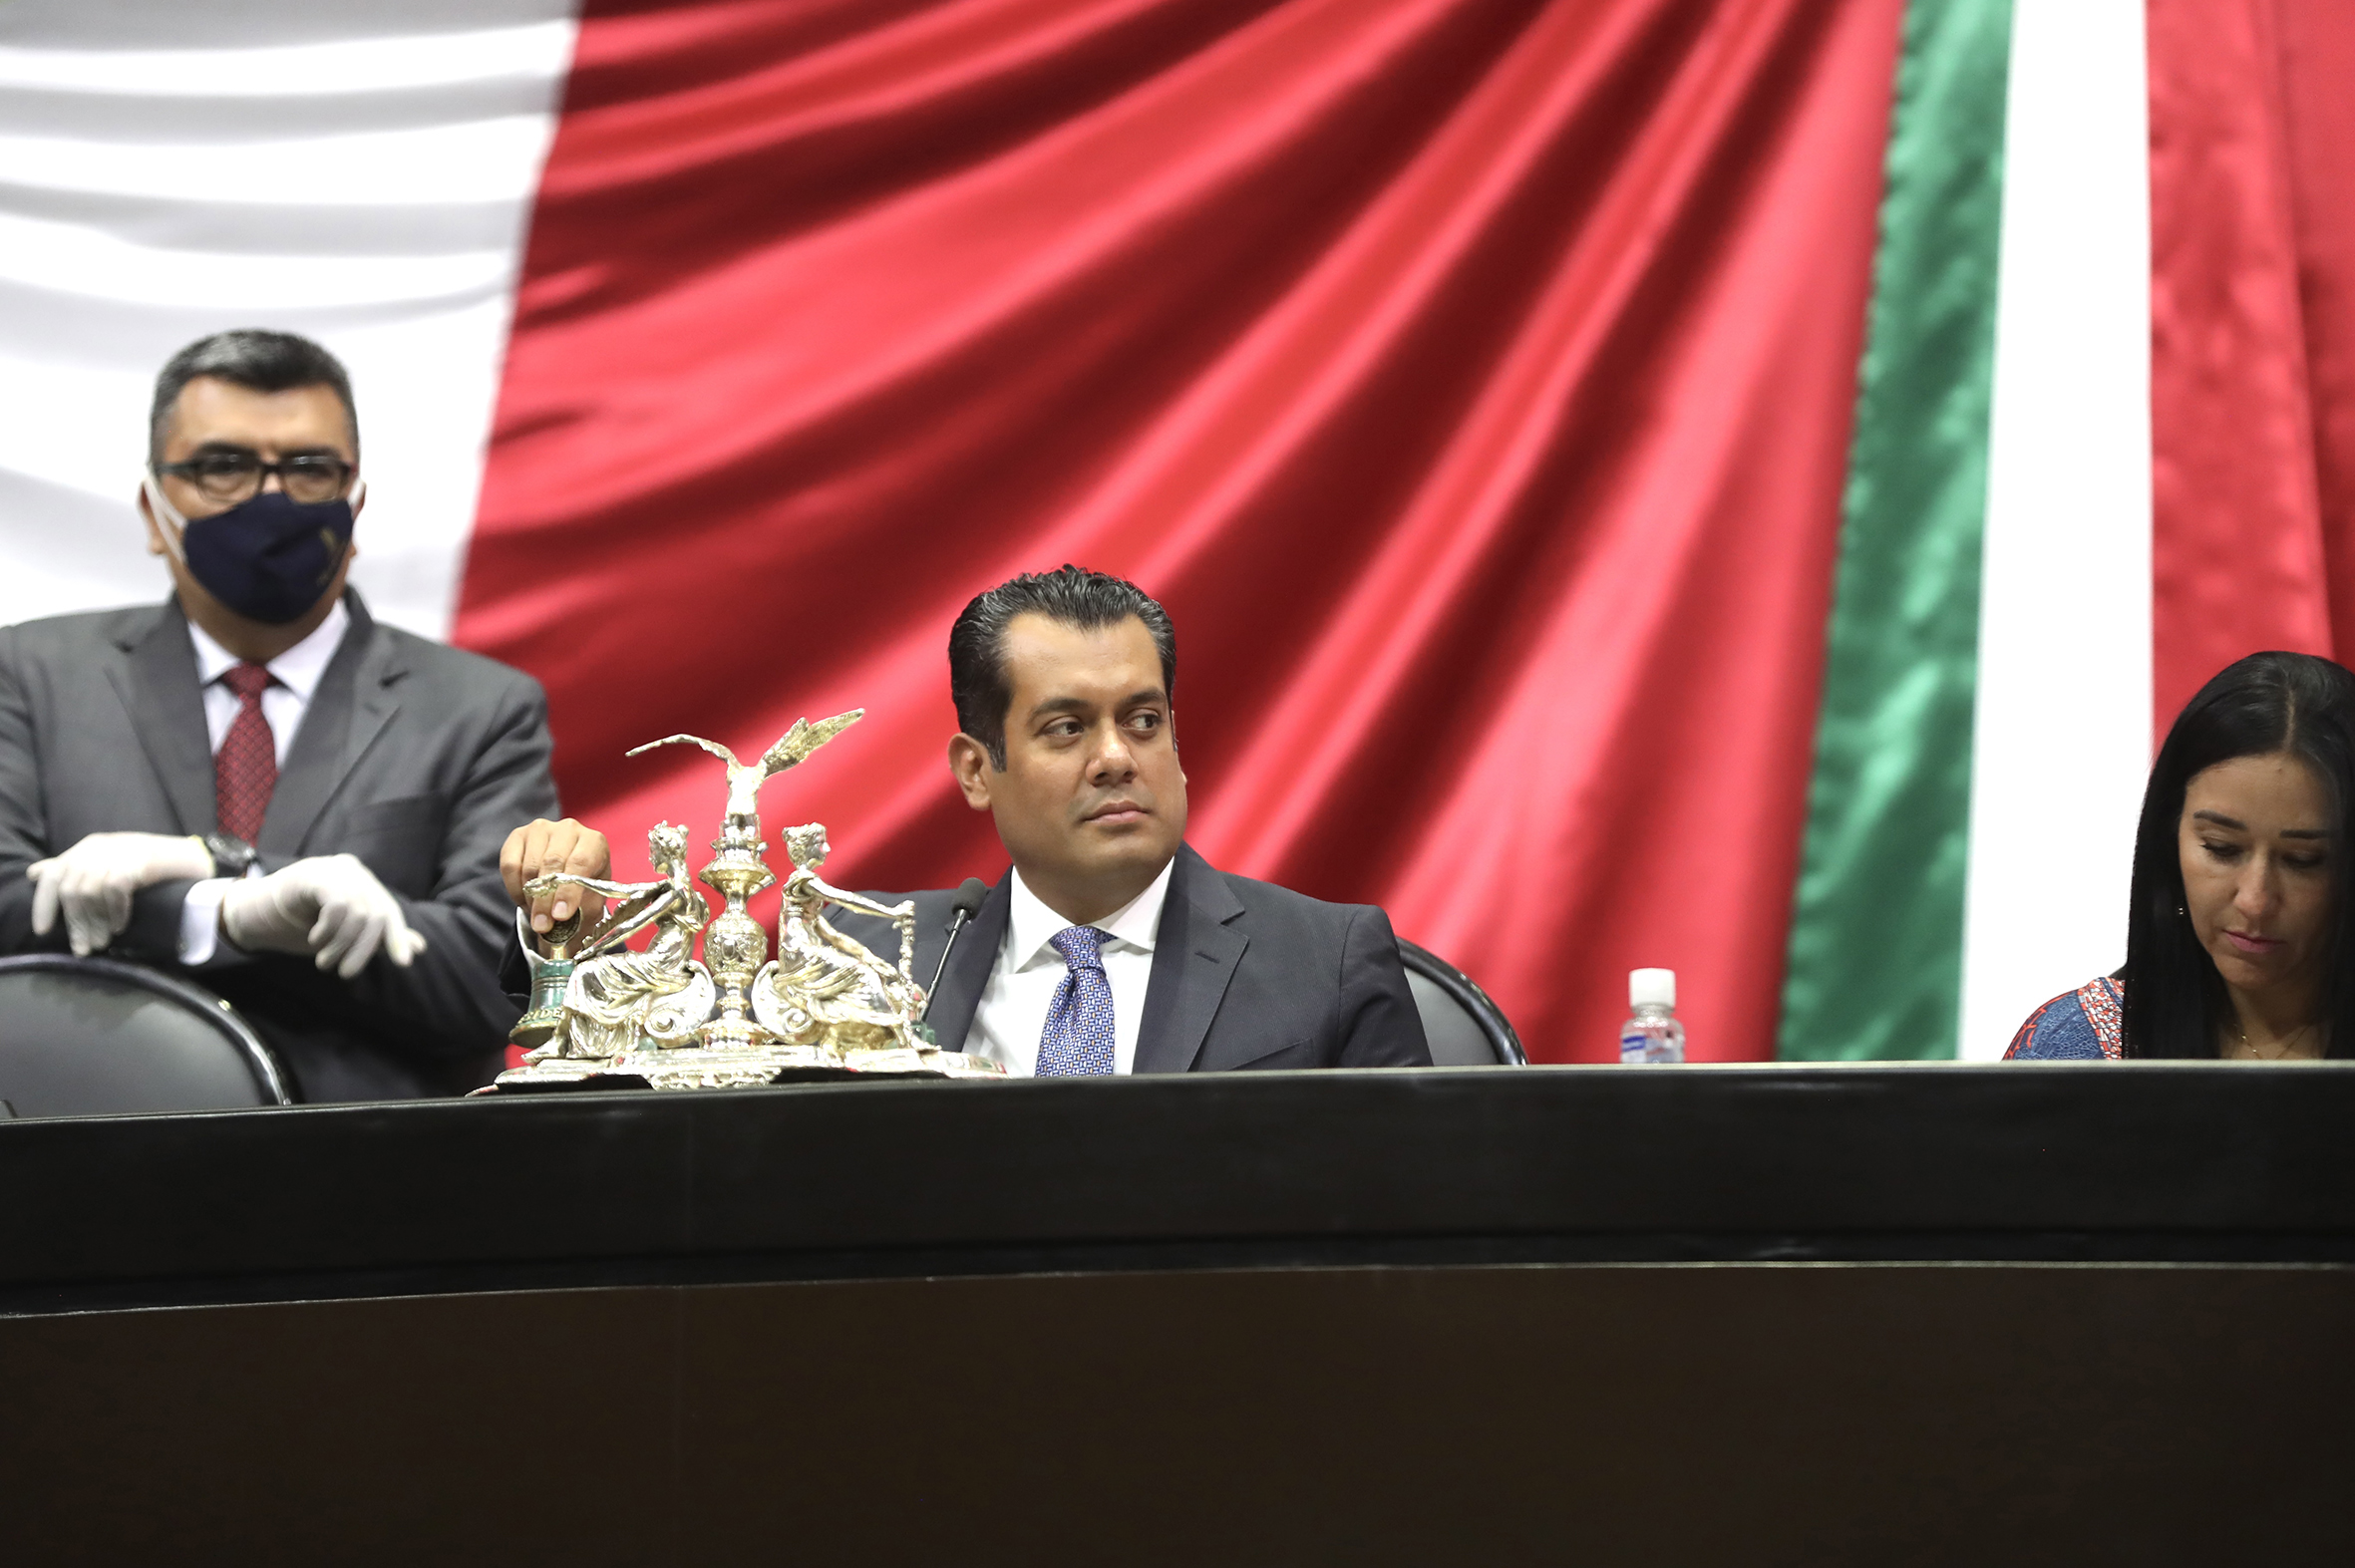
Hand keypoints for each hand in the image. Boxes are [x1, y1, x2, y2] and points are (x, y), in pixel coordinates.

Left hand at [27, 832, 214, 955]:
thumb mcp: (107, 862)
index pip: (53, 875)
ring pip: (90, 893)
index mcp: (88, 847)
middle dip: (75, 924)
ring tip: (102, 942)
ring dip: (94, 923)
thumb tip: (35, 874)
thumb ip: (74, 869)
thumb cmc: (148, 864)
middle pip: (71, 890)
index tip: (43, 931)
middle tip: (83, 948)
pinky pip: (114, 892)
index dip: (44, 904)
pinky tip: (120, 926)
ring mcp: (117, 852)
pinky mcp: (135, 862)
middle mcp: (97, 847)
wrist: (189, 857)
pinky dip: (115, 912)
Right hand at [220, 854, 426, 978]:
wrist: (257, 911)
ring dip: (341, 945)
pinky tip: (316, 939)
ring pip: (358, 914)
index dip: (398, 937)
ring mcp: (334, 870)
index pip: (390, 911)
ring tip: (325, 961)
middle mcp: (355, 872)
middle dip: (364, 950)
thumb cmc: (305, 922)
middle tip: (345, 973)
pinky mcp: (315, 874)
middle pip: (376, 915)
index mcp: (366, 884)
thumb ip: (378, 937)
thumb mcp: (346, 934)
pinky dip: (329, 930)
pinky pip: (338, 906)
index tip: (403, 964)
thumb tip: (420, 948)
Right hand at [499, 818, 609, 935]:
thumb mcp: (592, 900)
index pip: (580, 863)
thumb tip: (559, 917)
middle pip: (552, 864)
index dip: (569, 892)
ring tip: (537, 916)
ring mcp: (542, 829)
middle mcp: (569, 829)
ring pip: (529, 866)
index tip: (560, 916)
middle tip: (542, 925)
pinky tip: (525, 901)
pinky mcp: (518, 835)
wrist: (568, 875)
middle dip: (545, 901)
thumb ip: (582, 907)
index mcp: (594, 841)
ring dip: (530, 897)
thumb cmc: (585, 888)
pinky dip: (515, 888)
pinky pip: (510, 865)